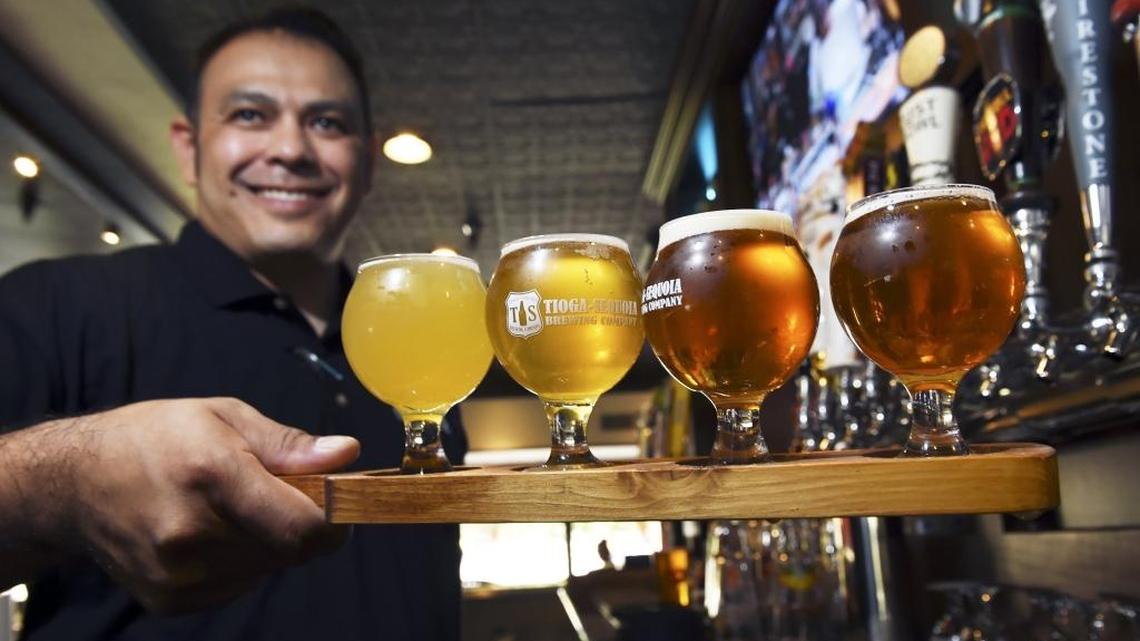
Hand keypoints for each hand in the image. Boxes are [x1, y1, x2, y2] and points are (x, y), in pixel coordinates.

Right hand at [48, 398, 357, 612]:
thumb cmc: (154, 437)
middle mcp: (193, 533)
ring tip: (234, 507)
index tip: (339, 499)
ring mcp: (179, 574)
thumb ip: (288, 444)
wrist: (72, 484)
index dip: (336, 518)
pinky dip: (242, 561)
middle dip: (301, 521)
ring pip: (268, 568)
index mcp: (212, 475)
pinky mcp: (171, 600)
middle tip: (279, 491)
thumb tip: (347, 454)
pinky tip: (210, 531)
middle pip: (291, 549)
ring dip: (270, 541)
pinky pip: (239, 585)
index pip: (304, 526)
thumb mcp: (223, 416)